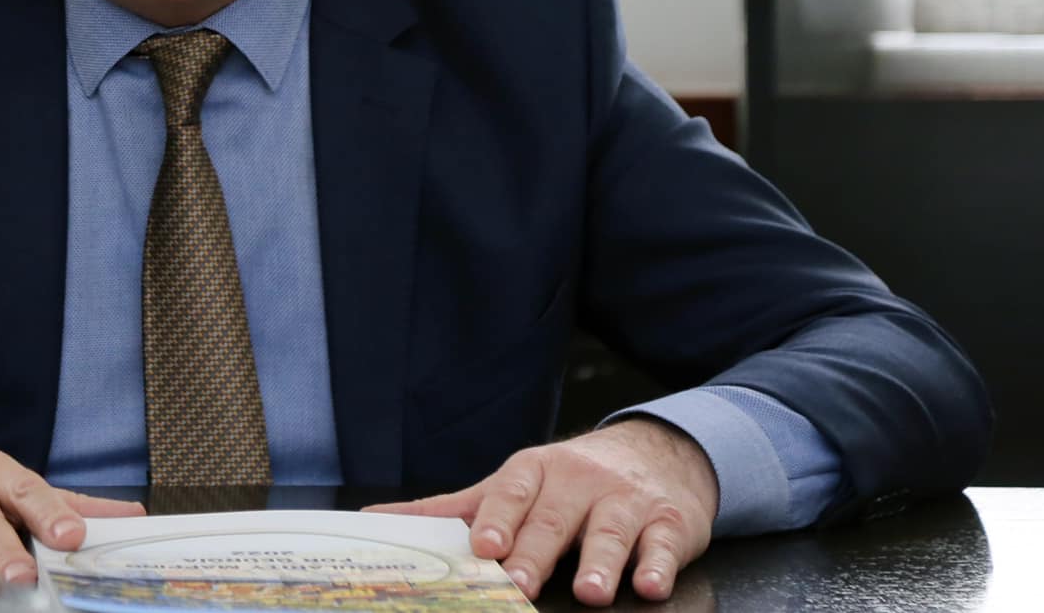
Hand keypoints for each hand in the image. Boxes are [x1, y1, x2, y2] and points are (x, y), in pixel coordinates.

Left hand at [366, 419, 718, 604]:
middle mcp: (578, 480)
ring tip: (591, 592)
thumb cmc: (568, 481)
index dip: (497, 519)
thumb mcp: (513, 486)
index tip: (483, 546)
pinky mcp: (669, 521)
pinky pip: (663, 543)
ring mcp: (625, 500)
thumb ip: (452, 509)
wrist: (656, 453)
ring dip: (600, 562)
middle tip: (521, 584)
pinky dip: (658, 564)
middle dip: (537, 553)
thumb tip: (374, 518)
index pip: (510, 493)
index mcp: (534, 471)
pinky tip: (649, 584)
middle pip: (554, 519)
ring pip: (610, 531)